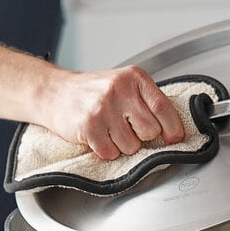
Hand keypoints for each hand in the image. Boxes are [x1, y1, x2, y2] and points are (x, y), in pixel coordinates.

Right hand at [46, 65, 184, 159]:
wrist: (55, 92)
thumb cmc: (94, 92)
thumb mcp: (124, 85)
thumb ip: (147, 102)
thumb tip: (174, 130)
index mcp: (134, 78)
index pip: (163, 107)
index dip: (172, 127)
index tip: (174, 138)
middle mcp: (119, 90)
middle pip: (150, 131)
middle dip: (141, 136)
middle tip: (126, 127)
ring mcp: (103, 108)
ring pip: (131, 146)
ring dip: (122, 145)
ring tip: (109, 129)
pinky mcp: (89, 127)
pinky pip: (111, 153)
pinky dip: (107, 150)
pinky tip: (99, 136)